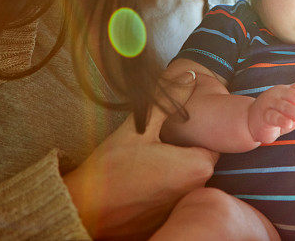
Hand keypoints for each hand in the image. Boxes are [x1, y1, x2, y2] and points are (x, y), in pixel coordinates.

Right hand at [63, 71, 217, 238]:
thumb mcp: (141, 127)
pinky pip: (171, 193)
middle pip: (199, 156)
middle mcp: (196, 190)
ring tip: (145, 159)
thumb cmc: (111, 169)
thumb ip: (169, 100)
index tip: (175, 125)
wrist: (82, 209)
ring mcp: (181, 206)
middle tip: (157, 139)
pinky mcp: (166, 217)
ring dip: (172, 165)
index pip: (212, 139)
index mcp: (197, 167)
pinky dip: (160, 183)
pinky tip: (140, 177)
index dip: (195, 128)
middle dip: (182, 146)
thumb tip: (190, 76)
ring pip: (185, 175)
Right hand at [248, 79, 294, 143]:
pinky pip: (273, 117)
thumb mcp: (292, 109)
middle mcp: (280, 94)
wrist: (250, 121)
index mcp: (289, 90)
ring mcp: (270, 103)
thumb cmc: (276, 114)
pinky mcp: (263, 115)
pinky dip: (282, 120)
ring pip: (286, 107)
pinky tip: (289, 124)